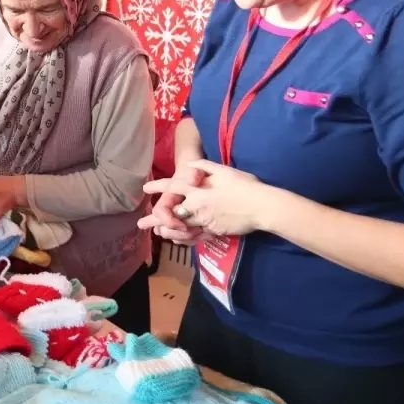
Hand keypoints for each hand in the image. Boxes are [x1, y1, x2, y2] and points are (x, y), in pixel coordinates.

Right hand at [138, 164, 208, 244]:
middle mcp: (167, 211)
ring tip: (200, 234)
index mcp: (166, 199)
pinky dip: (191, 240)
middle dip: (176, 234)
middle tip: (192, 233)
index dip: (169, 221)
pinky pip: (182, 239)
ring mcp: (174, 219)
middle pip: (162, 229)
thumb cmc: (193, 175)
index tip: (184, 225)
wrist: (197, 178)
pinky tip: (203, 236)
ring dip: (184, 238)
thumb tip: (193, 179)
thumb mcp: (195, 171)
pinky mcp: (183, 225)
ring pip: (171, 236)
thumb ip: (194, 173)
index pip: (159, 212)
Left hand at [142, 160, 274, 236]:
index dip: (158, 187)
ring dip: (167, 230)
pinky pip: (195, 236)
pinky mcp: (214, 230)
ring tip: (156, 233)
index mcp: (198, 188)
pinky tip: (177, 239)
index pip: (173, 186)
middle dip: (155, 218)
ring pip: (181, 226)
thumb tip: (190, 165)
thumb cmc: (245, 185)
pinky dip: (184, 237)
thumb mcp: (224, 170)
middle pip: (171, 212)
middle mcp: (198, 205)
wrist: (262, 205)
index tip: (145, 189)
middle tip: (141, 224)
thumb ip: (204, 166)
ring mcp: (205, 220)